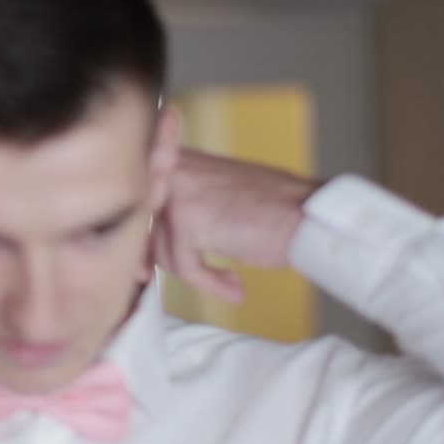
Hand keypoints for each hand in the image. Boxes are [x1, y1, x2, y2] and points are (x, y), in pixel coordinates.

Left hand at [151, 148, 320, 301]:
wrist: (309, 216)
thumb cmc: (271, 212)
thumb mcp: (218, 195)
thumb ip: (182, 207)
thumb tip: (147, 248)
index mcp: (180, 157)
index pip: (138, 193)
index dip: (135, 230)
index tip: (138, 262)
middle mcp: (175, 166)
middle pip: (140, 223)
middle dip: (144, 254)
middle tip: (146, 276)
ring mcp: (181, 190)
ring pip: (161, 248)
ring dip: (190, 272)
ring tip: (226, 279)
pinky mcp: (191, 218)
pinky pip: (185, 265)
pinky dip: (209, 283)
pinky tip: (234, 285)